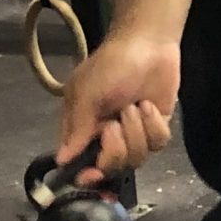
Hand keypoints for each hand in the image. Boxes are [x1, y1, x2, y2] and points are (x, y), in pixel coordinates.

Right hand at [56, 31, 178, 185]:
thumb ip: (77, 127)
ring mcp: (134, 133)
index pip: (81, 164)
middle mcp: (107, 136)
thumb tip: (62, 159)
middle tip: (114, 126)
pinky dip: (153, 125)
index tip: (91, 176)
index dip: (86, 176)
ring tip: (133, 106)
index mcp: (83, 129)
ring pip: (137, 158)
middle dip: (115, 150)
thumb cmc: (111, 64)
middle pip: (112, 167)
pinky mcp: (157, 127)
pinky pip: (158, 143)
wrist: (148, 43)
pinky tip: (148, 106)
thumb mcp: (86, 92)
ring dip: (135, 132)